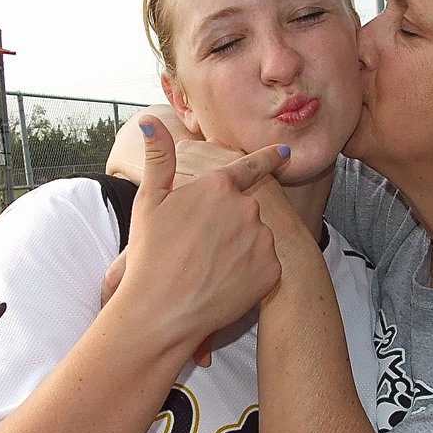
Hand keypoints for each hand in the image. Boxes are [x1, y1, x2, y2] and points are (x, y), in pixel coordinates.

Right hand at [114, 118, 287, 350]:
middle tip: (201, 246)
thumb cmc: (151, 255)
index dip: (267, 159)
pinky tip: (226, 282)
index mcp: (219, 186)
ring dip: (241, 247)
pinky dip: (250, 273)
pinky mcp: (272, 270)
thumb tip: (148, 120)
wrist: (163, 311)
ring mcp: (262, 240)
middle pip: (246, 209)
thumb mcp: (149, 202)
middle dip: (230, 222)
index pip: (251, 167)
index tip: (284, 153)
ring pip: (257, 237)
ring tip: (211, 267)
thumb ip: (158, 159)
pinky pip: (265, 265)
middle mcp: (247, 208)